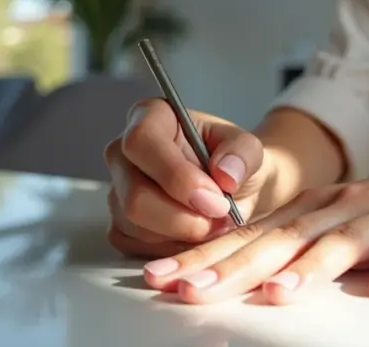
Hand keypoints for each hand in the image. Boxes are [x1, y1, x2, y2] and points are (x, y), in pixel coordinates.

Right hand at [103, 99, 274, 258]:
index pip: (142, 142)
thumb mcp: (251, 150)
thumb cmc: (236, 164)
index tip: (215, 198)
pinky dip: (174, 250)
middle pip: (135, 195)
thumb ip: (243, 154)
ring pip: (137, 226)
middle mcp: (123, 153)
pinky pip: (138, 246)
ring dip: (184, 235)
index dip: (176, 176)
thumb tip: (225, 173)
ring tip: (216, 225)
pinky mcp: (120, 225)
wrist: (237, 192)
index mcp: (151, 117)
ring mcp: (117, 190)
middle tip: (221, 219)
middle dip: (184, 217)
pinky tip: (197, 236)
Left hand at [140, 136, 368, 304]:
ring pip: (343, 242)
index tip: (161, 278)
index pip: (250, 234)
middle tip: (192, 290)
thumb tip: (237, 276)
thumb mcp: (336, 220)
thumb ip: (294, 244)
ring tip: (277, 293)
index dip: (204, 256)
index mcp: (314, 207)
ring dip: (310, 268)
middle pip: (283, 238)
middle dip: (235, 266)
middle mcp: (341, 207)